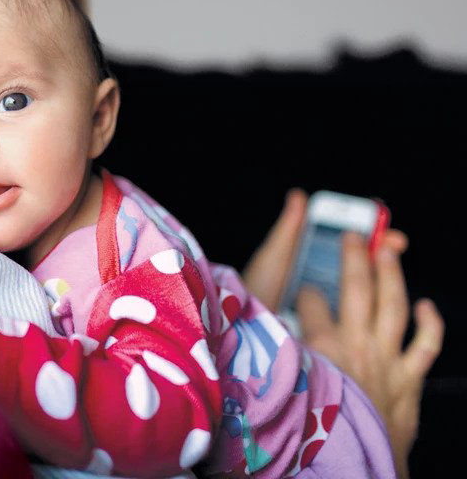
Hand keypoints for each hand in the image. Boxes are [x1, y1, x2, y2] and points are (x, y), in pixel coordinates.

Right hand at [296, 235, 442, 478]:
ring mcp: (387, 360)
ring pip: (394, 304)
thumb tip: (259, 329)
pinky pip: (426, 344)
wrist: (352, 470)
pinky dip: (430, 323)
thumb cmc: (314, 431)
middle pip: (356, 286)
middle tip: (352, 235)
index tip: (303, 286)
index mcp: (318, 345)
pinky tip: (426, 306)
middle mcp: (355, 345)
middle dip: (353, 255)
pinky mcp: (409, 381)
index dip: (306, 289)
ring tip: (389, 249)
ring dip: (392, 273)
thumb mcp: (282, 384)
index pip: (309, 300)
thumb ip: (272, 354)